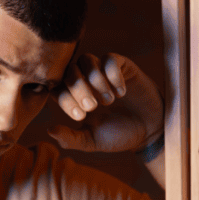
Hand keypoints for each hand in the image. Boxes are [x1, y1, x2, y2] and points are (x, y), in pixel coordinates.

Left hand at [48, 53, 163, 153]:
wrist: (150, 131)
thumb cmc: (119, 135)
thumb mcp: (92, 141)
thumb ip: (70, 138)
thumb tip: (49, 130)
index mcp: (74, 97)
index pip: (57, 88)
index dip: (65, 100)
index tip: (81, 117)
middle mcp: (85, 80)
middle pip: (69, 70)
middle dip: (78, 89)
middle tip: (93, 107)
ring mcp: (103, 71)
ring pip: (87, 59)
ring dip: (95, 80)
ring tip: (108, 100)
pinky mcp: (123, 66)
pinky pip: (110, 58)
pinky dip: (113, 75)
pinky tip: (121, 92)